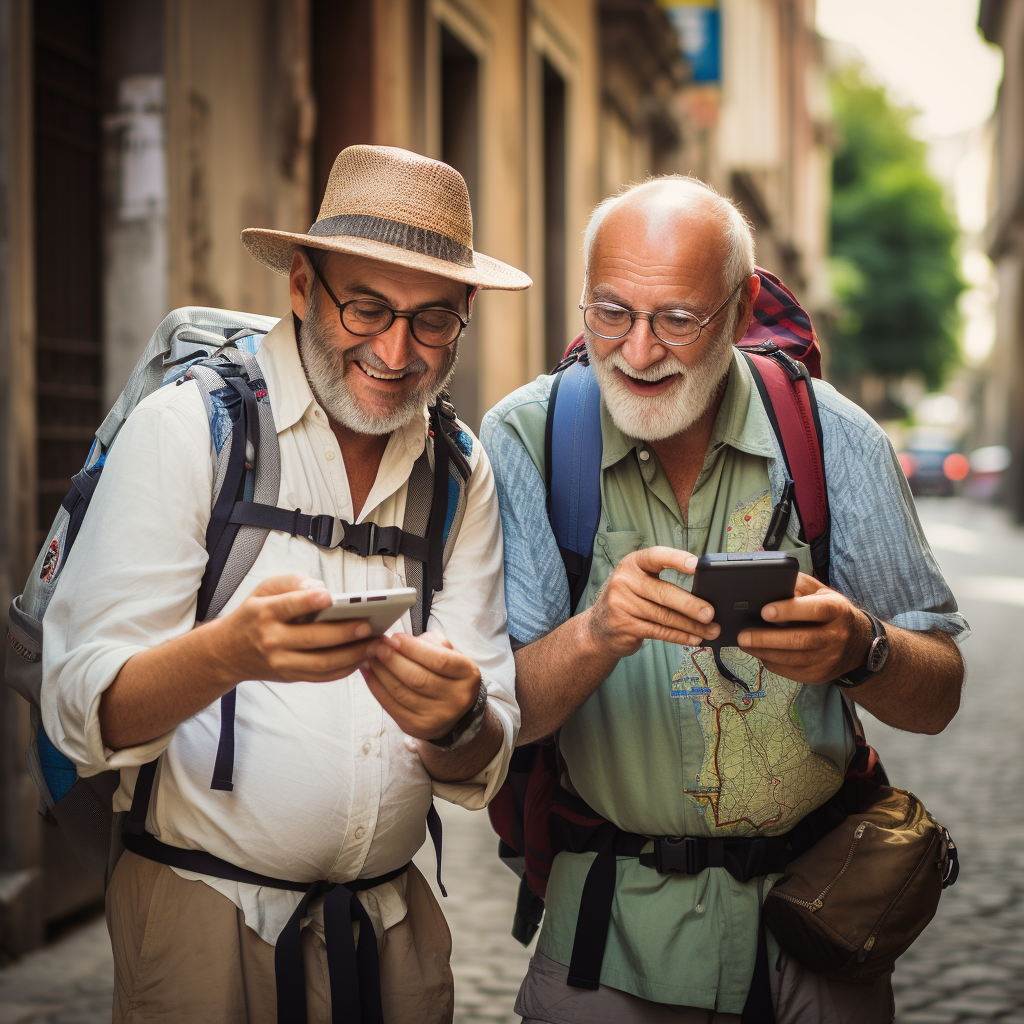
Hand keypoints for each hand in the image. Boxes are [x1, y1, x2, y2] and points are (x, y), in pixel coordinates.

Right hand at [215, 575, 375, 683]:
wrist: (227, 652)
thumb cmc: (253, 615)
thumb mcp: (263, 590)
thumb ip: (291, 583)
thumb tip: (318, 587)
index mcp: (264, 613)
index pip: (288, 606)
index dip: (309, 601)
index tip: (330, 596)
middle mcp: (272, 640)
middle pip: (313, 638)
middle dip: (345, 632)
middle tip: (369, 625)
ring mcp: (281, 662)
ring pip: (322, 662)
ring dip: (353, 654)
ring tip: (374, 643)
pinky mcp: (290, 676)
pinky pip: (322, 676)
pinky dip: (345, 668)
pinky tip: (362, 657)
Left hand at [360, 631, 482, 740]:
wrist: (454, 709)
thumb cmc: (446, 672)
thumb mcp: (448, 652)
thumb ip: (428, 643)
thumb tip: (396, 641)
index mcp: (467, 674)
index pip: (439, 660)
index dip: (412, 648)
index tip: (393, 637)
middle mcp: (457, 698)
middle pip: (418, 678)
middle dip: (391, 659)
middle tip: (375, 646)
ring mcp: (438, 717)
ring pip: (402, 692)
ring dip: (380, 672)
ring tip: (369, 657)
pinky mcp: (418, 728)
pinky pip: (392, 706)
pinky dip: (376, 688)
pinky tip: (368, 673)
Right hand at [583, 545, 719, 658]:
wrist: (599, 627)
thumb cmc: (629, 600)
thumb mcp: (640, 582)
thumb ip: (663, 582)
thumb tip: (703, 596)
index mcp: (632, 564)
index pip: (656, 556)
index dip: (676, 559)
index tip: (696, 564)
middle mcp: (624, 581)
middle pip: (663, 593)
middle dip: (691, 604)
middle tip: (710, 613)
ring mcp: (621, 604)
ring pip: (664, 616)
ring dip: (691, 626)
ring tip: (710, 630)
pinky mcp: (624, 625)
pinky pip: (658, 631)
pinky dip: (680, 636)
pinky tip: (694, 639)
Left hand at [737, 572, 872, 684]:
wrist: (858, 643)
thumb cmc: (831, 611)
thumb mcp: (820, 591)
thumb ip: (798, 585)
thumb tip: (770, 585)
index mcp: (837, 610)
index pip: (815, 610)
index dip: (790, 610)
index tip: (764, 611)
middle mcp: (836, 636)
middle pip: (800, 640)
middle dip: (768, 639)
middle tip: (743, 635)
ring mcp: (829, 659)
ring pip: (792, 659)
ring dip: (764, 652)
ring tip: (745, 643)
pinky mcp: (819, 675)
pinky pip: (790, 671)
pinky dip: (772, 662)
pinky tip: (759, 653)